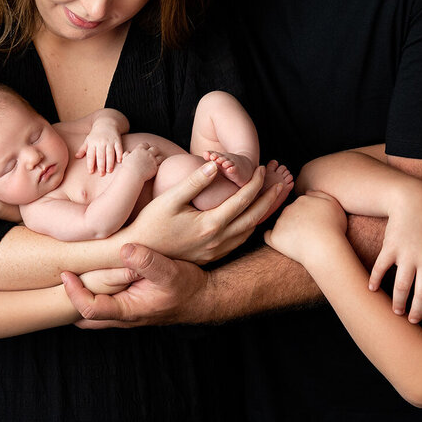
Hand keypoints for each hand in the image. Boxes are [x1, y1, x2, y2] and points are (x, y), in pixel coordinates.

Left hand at [62, 243, 207, 327]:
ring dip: (78, 294)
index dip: (73, 293)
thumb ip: (148, 261)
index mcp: (128, 310)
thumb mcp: (171, 271)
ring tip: (68, 270)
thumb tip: (125, 248)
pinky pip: (101, 301)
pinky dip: (91, 289)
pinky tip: (89, 270)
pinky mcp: (127, 302)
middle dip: (67, 299)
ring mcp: (123, 311)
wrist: (202, 297)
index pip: (88, 310)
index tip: (65, 273)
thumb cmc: (187, 287)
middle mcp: (122, 315)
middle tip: (58, 274)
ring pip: (91, 309)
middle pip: (82, 316)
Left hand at [77, 119, 124, 173]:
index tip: (90, 172)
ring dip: (110, 163)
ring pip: (110, 153)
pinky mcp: (117, 140)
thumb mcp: (88, 140)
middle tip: (101, 174)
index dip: (90, 164)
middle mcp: (101, 142)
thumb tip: (76, 157)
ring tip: (109, 171)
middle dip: (101, 165)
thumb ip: (83, 149)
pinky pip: (118, 148)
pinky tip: (119, 162)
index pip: (91, 155)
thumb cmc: (96, 134)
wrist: (107, 122)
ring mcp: (110, 141)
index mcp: (92, 143)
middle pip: (100, 155)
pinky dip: (119, 155)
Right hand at [119, 142, 161, 180]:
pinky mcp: (155, 168)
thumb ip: (127, 154)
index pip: (145, 144)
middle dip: (155, 150)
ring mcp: (152, 161)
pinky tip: (158, 167)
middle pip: (155, 148)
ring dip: (160, 158)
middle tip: (155, 153)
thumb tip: (128, 152)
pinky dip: (160, 166)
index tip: (146, 149)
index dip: (146, 147)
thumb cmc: (127, 167)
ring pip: (161, 157)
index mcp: (140, 150)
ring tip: (159, 160)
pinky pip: (160, 165)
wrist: (132, 175)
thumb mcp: (125, 159)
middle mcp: (147, 154)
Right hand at [122, 161, 285, 263]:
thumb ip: (194, 182)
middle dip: (269, 198)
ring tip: (271, 199)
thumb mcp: (170, 199)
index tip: (262, 169)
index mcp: (211, 224)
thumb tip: (216, 165)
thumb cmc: (150, 223)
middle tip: (281, 183)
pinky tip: (250, 218)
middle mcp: (218, 240)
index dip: (255, 183)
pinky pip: (240, 241)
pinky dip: (250, 226)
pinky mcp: (212, 256)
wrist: (140, 253)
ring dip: (263, 213)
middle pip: (254, 217)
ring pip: (249, 231)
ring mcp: (216, 251)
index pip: (243, 200)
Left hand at [263, 191, 347, 264]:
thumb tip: (307, 192)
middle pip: (290, 213)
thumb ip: (320, 194)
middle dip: (296, 221)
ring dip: (287, 230)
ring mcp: (280, 222)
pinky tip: (282, 243)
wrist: (324, 247)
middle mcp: (288, 208)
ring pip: (281, 224)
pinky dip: (274, 238)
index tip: (314, 225)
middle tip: (308, 234)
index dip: (307, 215)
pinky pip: (268, 236)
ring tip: (301, 242)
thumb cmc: (332, 227)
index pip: (301, 205)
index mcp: (302, 200)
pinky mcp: (274, 237)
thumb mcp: (333, 204)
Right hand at [373, 195, 421, 323]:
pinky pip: (382, 268)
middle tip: (412, 320)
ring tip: (396, 310)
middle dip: (418, 311)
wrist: (414, 198)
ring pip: (403, 286)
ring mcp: (408, 253)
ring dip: (398, 302)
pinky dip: (375, 280)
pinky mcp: (391, 247)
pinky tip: (371, 289)